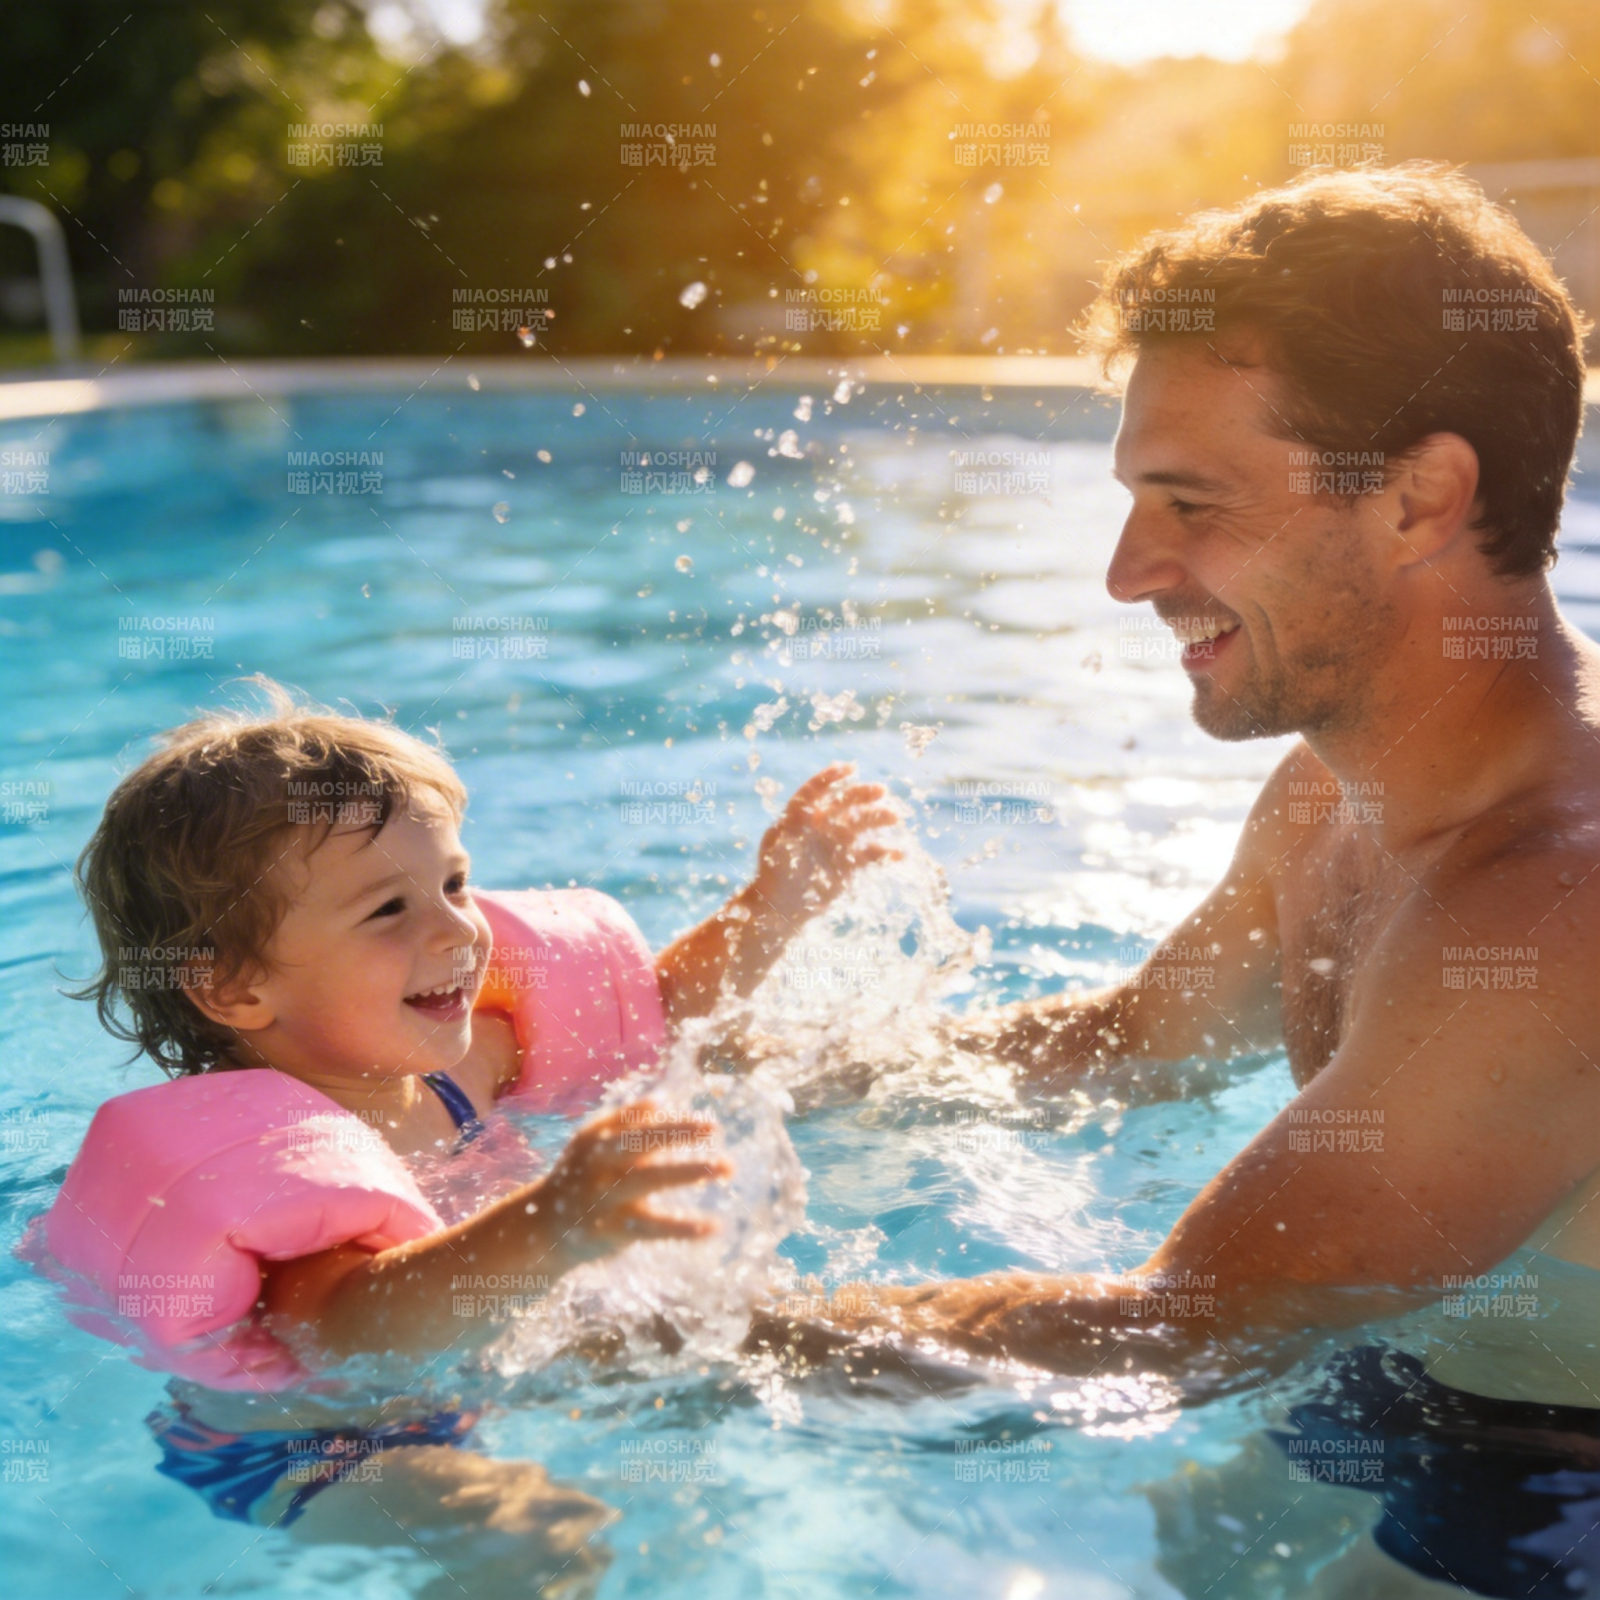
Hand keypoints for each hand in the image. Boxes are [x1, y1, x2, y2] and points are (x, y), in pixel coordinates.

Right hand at [529, 1100, 732, 1267]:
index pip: (639, 1123)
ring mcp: (606, 1197)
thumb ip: (625, 1121)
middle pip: (643, 1141)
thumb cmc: (578, 1176)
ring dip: (691, 1171)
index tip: (710, 1123)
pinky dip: (683, 1227)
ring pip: (653, 1180)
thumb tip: (663, 1101)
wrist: (539, 1227)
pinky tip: (713, 1226)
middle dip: (680, 1132)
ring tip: (728, 1166)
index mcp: (597, 1139)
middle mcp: (600, 1164)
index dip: (674, 1121)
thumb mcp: (592, 1144)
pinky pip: (653, 1228)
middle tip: (716, 1128)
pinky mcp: (612, 1230)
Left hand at [748, 762, 903, 934]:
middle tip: (881, 791)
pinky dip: (886, 853)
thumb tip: (805, 811)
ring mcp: (837, 843)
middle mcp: (822, 824)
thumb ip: (790, 828)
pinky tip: (900, 854)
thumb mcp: (776, 849)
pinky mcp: (849, 864)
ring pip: (862, 824)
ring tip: (894, 818)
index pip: (816, 789)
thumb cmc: (772, 875)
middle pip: (845, 802)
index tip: (850, 769)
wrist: (780, 908)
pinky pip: (870, 855)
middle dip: (863, 794)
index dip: (831, 777)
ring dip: (878, 818)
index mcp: (801, 815)